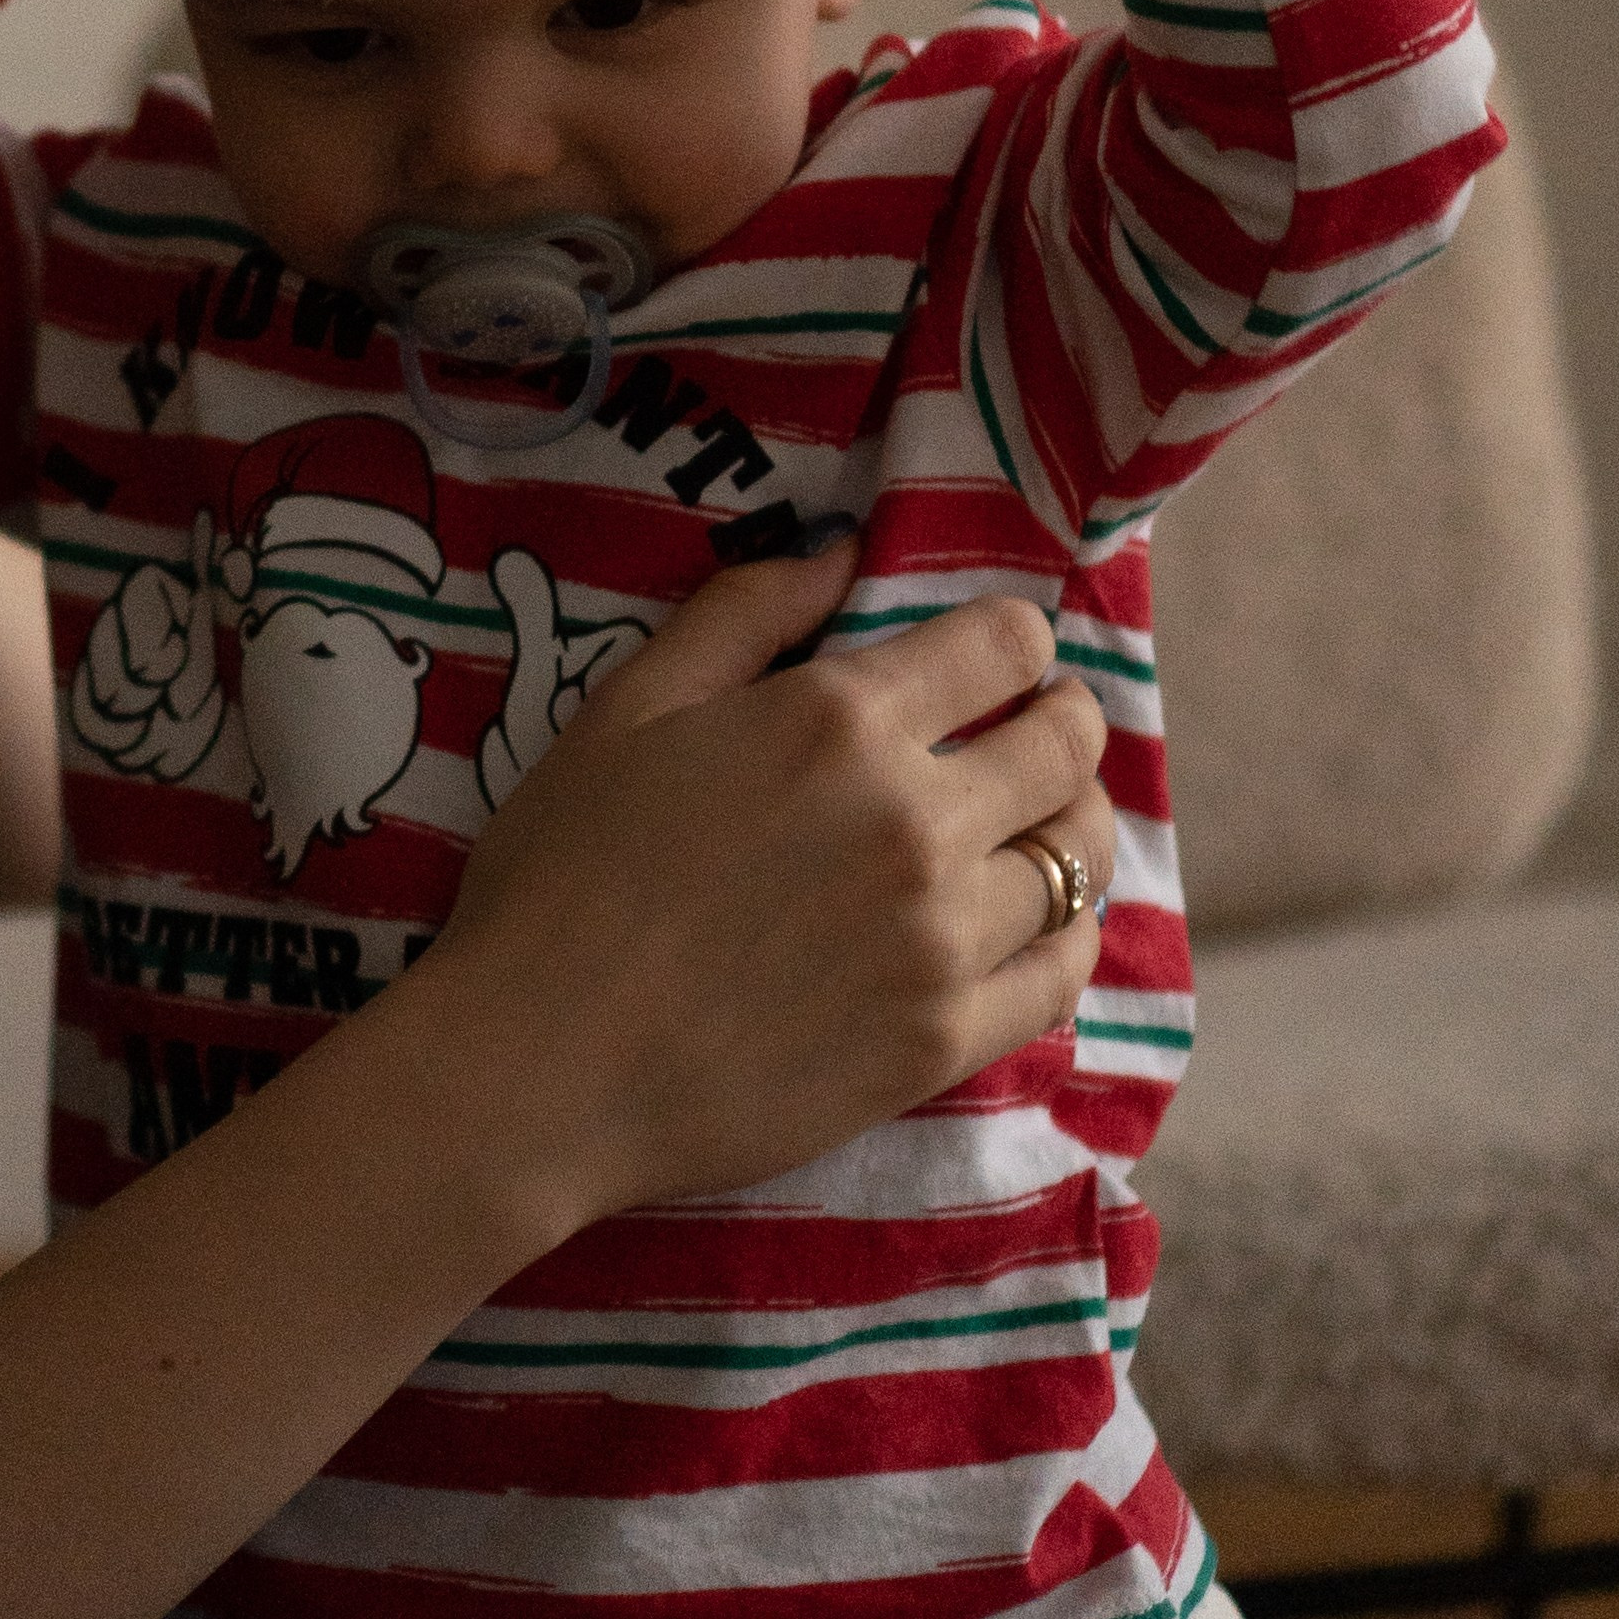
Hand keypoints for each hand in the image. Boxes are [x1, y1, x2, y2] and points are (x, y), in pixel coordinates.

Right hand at [428, 546, 1112, 1239]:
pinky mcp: (942, 1043)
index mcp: (838, 719)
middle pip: (1064, 748)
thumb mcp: (627, 707)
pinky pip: (1063, 977)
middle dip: (1064, 720)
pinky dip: (1071, 937)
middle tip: (1045, 727)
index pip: (1004, 644)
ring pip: (1079, 860)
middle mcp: (914, 820)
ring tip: (1049, 823)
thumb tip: (840, 550)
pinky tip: (1038, 927)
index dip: (1016, 638)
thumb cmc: (560, 873)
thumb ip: (741, 614)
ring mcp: (939, 939)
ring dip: (1076, 824)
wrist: (539, 1067)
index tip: (1004, 654)